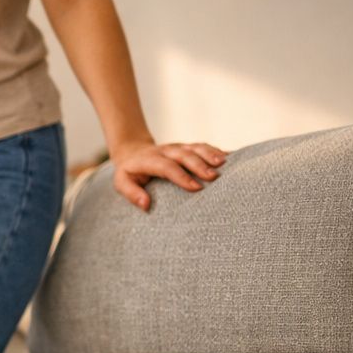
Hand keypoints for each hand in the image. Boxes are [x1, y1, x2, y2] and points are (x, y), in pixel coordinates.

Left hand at [110, 139, 228, 210]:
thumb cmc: (129, 173)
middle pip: (184, 155)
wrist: (132, 152)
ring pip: (196, 147)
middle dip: (200, 165)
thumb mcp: (121, 183)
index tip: (195, 188)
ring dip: (211, 154)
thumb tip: (145, 205)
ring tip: (225, 163)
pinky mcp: (186, 147)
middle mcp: (165, 151)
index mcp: (149, 160)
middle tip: (214, 177)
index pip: (166, 167)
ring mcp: (177, 147)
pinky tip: (231, 157)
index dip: (181, 176)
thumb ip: (132, 194)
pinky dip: (216, 151)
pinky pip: (202, 147)